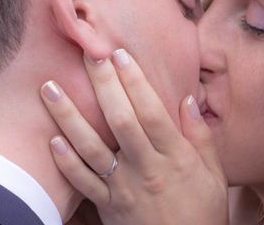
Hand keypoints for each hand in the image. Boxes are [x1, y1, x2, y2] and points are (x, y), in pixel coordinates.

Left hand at [41, 49, 227, 224]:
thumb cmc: (202, 212)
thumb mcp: (214, 174)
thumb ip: (201, 137)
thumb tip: (187, 99)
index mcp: (174, 157)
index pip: (152, 112)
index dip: (135, 82)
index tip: (121, 54)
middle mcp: (146, 169)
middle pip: (120, 121)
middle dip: (102, 85)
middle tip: (87, 54)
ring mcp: (123, 189)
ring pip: (91, 149)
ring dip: (68, 117)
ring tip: (49, 89)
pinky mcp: (107, 207)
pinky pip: (82, 183)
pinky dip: (66, 162)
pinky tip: (52, 138)